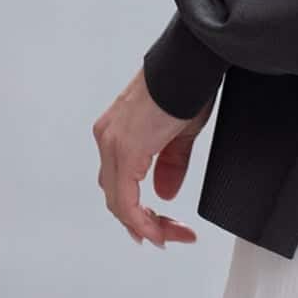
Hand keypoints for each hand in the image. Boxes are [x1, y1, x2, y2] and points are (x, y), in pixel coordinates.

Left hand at [92, 67, 213, 246]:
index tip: (160, 227)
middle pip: (116, 197)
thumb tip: (164, 194)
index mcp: (117, 133)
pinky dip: (141, 219)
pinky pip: (126, 198)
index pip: (119, 184)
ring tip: (170, 236)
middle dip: (143, 222)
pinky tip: (157, 229)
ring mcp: (113, 143)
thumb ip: (170, 165)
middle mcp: (108, 139)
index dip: (138, 212)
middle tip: (168, 236)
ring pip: (118, 202)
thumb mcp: (179, 132)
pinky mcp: (126, 148)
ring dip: (145, 224)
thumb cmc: (186, 84)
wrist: (189, 61)